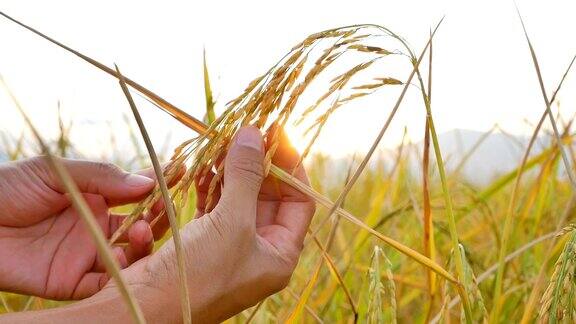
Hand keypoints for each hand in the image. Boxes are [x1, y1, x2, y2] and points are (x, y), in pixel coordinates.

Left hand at [0, 157, 173, 299]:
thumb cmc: (7, 189)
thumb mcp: (56, 171)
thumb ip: (102, 176)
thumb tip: (149, 181)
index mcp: (97, 198)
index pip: (137, 192)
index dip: (159, 185)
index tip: (181, 175)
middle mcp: (98, 227)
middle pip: (142, 226)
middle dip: (159, 218)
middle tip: (165, 209)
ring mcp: (88, 255)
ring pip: (131, 256)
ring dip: (145, 246)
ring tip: (142, 231)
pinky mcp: (74, 282)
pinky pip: (107, 284)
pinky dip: (123, 276)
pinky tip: (126, 260)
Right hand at [121, 126, 315, 322]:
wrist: (143, 309)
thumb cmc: (198, 274)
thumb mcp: (231, 223)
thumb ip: (246, 177)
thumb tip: (253, 134)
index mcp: (279, 254)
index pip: (298, 200)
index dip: (290, 166)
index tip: (275, 134)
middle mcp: (259, 251)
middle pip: (268, 196)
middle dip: (256, 164)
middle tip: (243, 133)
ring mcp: (230, 247)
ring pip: (238, 199)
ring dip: (230, 172)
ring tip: (220, 145)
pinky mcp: (202, 243)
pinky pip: (214, 208)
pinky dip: (209, 187)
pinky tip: (201, 170)